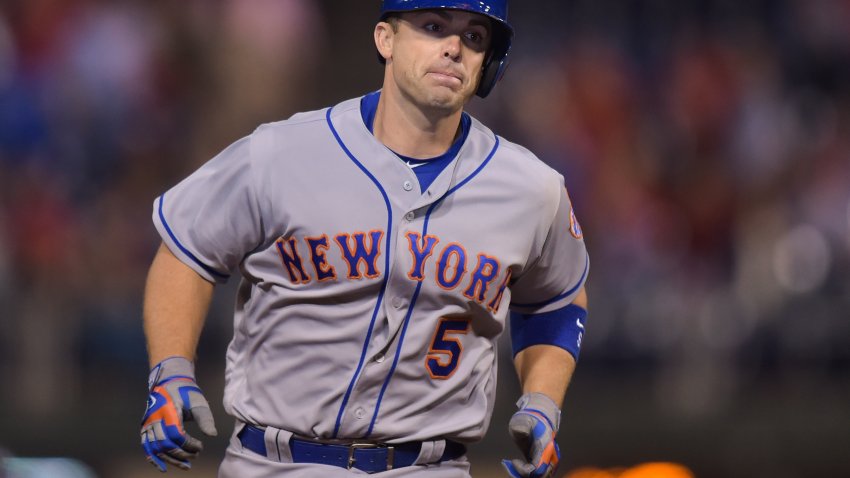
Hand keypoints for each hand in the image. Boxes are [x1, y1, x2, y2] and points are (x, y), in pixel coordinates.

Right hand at [140, 357, 217, 471]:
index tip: (200, 446)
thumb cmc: (186, 392)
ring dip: (170, 459)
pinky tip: (163, 467)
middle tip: (195, 456)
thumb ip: (205, 418)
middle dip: (181, 454)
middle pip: (165, 443)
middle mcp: (155, 418)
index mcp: (169, 410)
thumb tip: (212, 434)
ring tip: (185, 465)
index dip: (188, 444)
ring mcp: (148, 423)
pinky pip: (146, 446)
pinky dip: (153, 458)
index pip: (176, 434)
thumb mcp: (198, 401)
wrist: (169, 381)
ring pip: (155, 447)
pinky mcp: (145, 427)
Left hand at [501, 392, 560, 477]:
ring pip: (542, 475)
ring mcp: (547, 458)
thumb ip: (521, 426)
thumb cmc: (529, 418)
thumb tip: (521, 431)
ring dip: (528, 475)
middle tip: (512, 466)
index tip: (514, 461)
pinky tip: (518, 466)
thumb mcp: (522, 420)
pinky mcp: (542, 459)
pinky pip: (539, 472)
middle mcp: (549, 455)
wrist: (539, 415)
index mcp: (545, 447)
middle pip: (541, 475)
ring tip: (514, 466)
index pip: (537, 468)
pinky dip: (529, 473)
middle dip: (526, 475)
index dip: (524, 470)